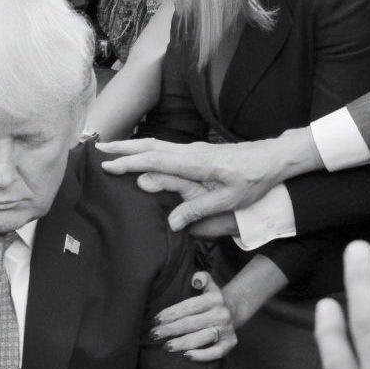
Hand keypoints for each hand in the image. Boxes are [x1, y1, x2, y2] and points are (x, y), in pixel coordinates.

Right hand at [97, 132, 317, 229]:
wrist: (274, 159)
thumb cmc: (254, 180)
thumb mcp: (229, 200)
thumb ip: (199, 210)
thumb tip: (171, 223)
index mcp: (195, 163)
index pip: (155, 160)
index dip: (129, 163)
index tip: (106, 166)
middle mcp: (190, 152)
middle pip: (149, 146)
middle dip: (121, 147)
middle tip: (95, 150)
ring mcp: (192, 150)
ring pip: (155, 144)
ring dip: (130, 146)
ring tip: (109, 150)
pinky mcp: (196, 152)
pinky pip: (164, 148)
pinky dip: (144, 149)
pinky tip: (138, 155)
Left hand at [152, 270, 237, 361]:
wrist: (234, 310)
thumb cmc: (212, 300)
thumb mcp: (209, 284)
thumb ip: (202, 278)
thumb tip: (195, 280)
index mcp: (215, 298)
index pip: (188, 307)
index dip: (171, 314)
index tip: (155, 320)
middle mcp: (222, 314)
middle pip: (191, 323)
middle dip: (170, 330)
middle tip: (154, 335)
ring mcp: (226, 329)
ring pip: (202, 338)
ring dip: (182, 343)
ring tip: (166, 347)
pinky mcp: (231, 343)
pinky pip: (217, 352)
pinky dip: (202, 356)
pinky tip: (186, 356)